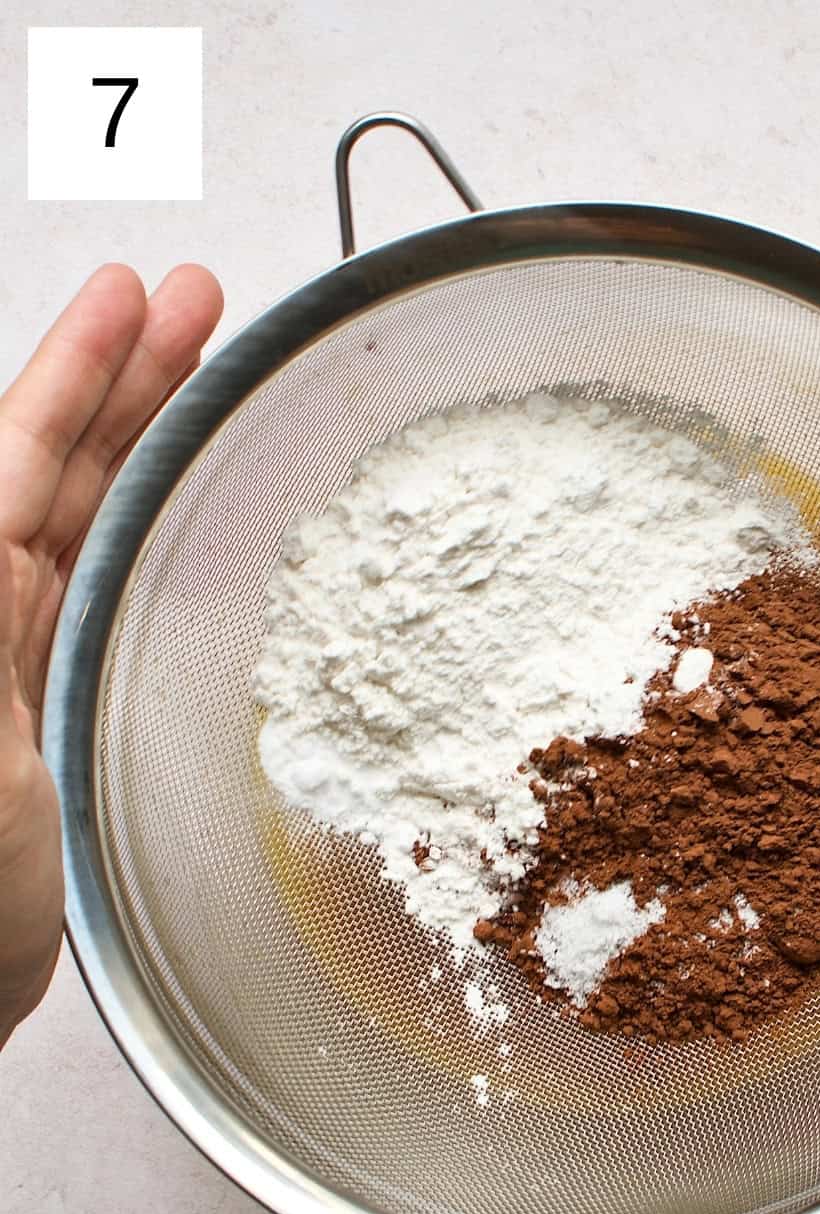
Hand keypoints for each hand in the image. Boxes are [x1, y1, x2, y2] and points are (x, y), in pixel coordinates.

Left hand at [0, 264, 222, 1041]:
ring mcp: (15, 662)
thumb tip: (1, 486)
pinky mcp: (50, 710)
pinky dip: (146, 547)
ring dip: (141, 448)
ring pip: (85, 524)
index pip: (15, 456)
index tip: (135, 295)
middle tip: (193, 309)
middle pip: (55, 469)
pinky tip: (180, 518)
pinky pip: (103, 599)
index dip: (76, 369)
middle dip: (124, 382)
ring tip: (199, 375)